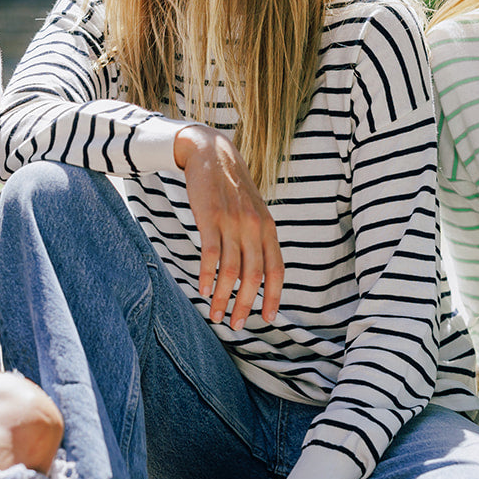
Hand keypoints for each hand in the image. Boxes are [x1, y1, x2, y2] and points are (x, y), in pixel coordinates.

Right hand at [174, 124, 284, 328]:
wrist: (211, 153)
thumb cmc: (231, 188)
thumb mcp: (253, 211)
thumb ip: (257, 238)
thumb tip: (259, 273)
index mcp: (267, 228)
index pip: (276, 269)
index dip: (273, 296)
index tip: (267, 318)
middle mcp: (254, 227)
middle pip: (254, 276)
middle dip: (245, 305)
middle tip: (236, 325)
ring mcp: (232, 222)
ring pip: (231, 270)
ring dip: (222, 297)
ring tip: (214, 314)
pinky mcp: (210, 218)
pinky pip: (210, 255)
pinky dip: (206, 276)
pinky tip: (202, 290)